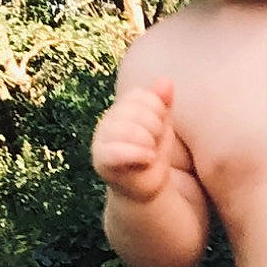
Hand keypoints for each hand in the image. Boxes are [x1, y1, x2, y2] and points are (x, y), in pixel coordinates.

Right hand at [91, 78, 177, 202]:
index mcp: (121, 109)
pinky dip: (138, 153)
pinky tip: (148, 158)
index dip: (158, 109)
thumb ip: (162, 103)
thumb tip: (166, 80)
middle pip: (136, 111)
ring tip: (150, 152)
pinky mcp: (101, 161)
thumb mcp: (162, 125)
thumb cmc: (153, 152)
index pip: (140, 95)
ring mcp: (102, 140)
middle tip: (155, 142)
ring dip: (148, 141)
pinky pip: (117, 151)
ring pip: (128, 129)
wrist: (145, 186)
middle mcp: (107, 121)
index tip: (161, 126)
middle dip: (155, 127)